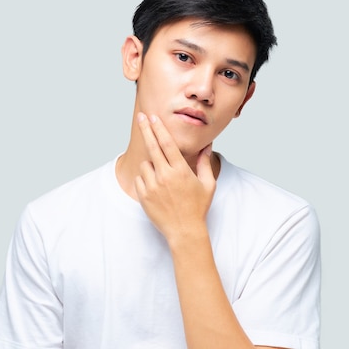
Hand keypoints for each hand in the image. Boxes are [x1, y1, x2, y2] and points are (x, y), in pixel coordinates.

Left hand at [135, 112, 215, 242]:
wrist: (184, 231)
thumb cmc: (198, 207)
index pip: (167, 144)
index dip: (159, 129)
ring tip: (162, 178)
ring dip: (151, 165)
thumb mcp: (208, 184)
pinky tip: (156, 187)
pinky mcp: (144, 196)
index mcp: (181, 171)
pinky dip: (145, 178)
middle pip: (152, 146)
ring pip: (145, 164)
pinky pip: (140, 179)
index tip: (153, 117)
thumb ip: (205, 163)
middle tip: (141, 117)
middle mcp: (165, 176)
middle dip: (146, 129)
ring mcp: (153, 186)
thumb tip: (207, 146)